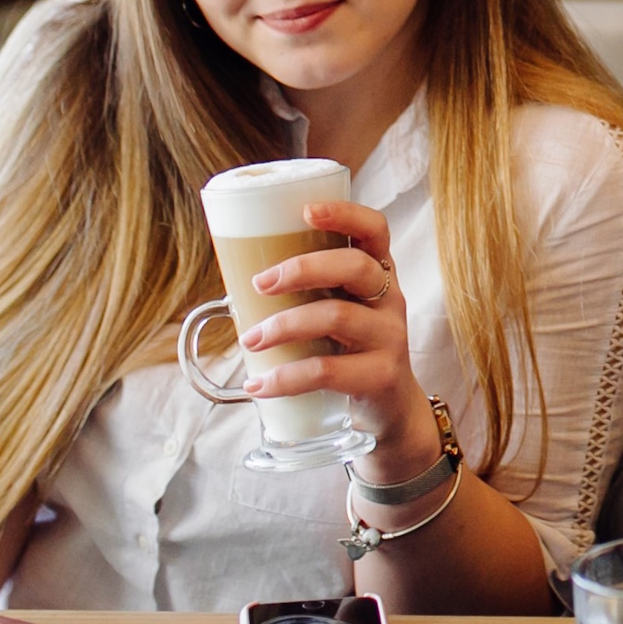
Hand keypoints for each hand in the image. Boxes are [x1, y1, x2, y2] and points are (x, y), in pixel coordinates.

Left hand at [241, 200, 436, 480]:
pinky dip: (286, 377)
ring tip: (250, 340)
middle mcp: (389, 299)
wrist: (389, 412)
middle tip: (259, 284)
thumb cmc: (349, 351)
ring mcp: (390, 338)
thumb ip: (305, 295)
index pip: (375, 230)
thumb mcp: (338, 313)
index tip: (306, 212)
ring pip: (338, 316)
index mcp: (377, 274)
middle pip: (355, 268)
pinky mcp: (381, 376)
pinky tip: (259, 384)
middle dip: (302, 269)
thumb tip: (232, 285)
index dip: (346, 214)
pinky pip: (329, 371)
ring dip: (284, 325)